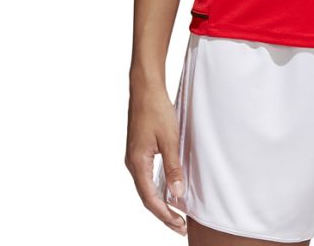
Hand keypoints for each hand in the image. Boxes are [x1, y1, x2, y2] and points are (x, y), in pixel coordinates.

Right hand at [125, 83, 186, 235]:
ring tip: (176, 213)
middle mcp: (132, 163)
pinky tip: (168, 190)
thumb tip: (177, 195)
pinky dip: (157, 187)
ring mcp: (134, 157)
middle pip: (147, 197)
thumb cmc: (156, 110)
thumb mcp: (170, 139)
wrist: (145, 88)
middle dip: (163, 213)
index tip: (179, 225)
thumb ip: (174, 167)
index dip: (165, 215)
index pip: (150, 199)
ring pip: (146, 187)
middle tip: (180, 226)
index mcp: (137, 163)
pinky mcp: (139, 150)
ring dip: (160, 201)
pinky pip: (146, 176)